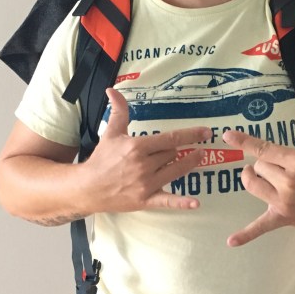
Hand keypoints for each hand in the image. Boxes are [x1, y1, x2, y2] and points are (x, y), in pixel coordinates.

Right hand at [82, 88, 211, 211]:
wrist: (88, 187)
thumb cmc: (101, 159)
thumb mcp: (111, 133)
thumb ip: (118, 111)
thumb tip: (113, 90)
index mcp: (138, 147)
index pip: (171, 139)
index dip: (191, 134)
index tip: (206, 132)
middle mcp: (144, 165)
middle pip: (173, 155)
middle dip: (177, 151)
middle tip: (180, 150)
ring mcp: (146, 184)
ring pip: (176, 171)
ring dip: (188, 165)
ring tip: (199, 158)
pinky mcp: (145, 200)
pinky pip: (167, 201)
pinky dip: (181, 203)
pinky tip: (195, 203)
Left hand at [222, 92, 294, 245]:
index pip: (263, 149)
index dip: (244, 141)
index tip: (227, 135)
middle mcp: (288, 182)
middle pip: (258, 167)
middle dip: (265, 164)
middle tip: (281, 166)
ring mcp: (285, 202)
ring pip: (253, 186)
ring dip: (254, 180)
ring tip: (261, 177)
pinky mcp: (285, 218)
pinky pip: (261, 227)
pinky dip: (246, 235)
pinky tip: (231, 241)